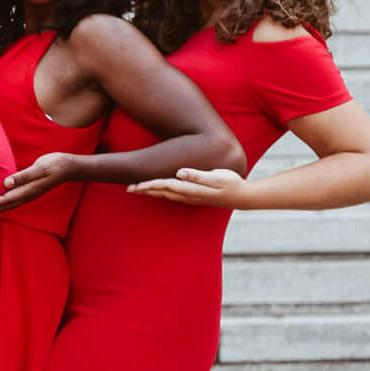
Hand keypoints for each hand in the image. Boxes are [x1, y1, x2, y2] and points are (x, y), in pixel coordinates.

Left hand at [0, 152, 75, 218]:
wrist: (68, 167)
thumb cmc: (54, 164)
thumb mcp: (40, 167)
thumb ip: (23, 176)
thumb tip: (6, 183)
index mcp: (26, 191)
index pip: (3, 200)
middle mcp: (25, 197)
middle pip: (0, 207)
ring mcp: (25, 196)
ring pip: (3, 207)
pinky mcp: (26, 193)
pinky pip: (8, 203)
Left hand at [127, 166, 248, 206]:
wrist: (242, 197)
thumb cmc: (231, 183)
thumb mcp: (218, 176)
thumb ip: (198, 175)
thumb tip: (180, 172)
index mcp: (191, 189)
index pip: (165, 186)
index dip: (150, 185)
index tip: (136, 185)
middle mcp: (188, 195)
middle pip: (161, 192)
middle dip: (144, 190)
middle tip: (127, 188)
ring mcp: (190, 198)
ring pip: (165, 195)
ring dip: (150, 192)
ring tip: (136, 189)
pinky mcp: (193, 197)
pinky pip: (171, 196)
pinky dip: (160, 194)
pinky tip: (155, 192)